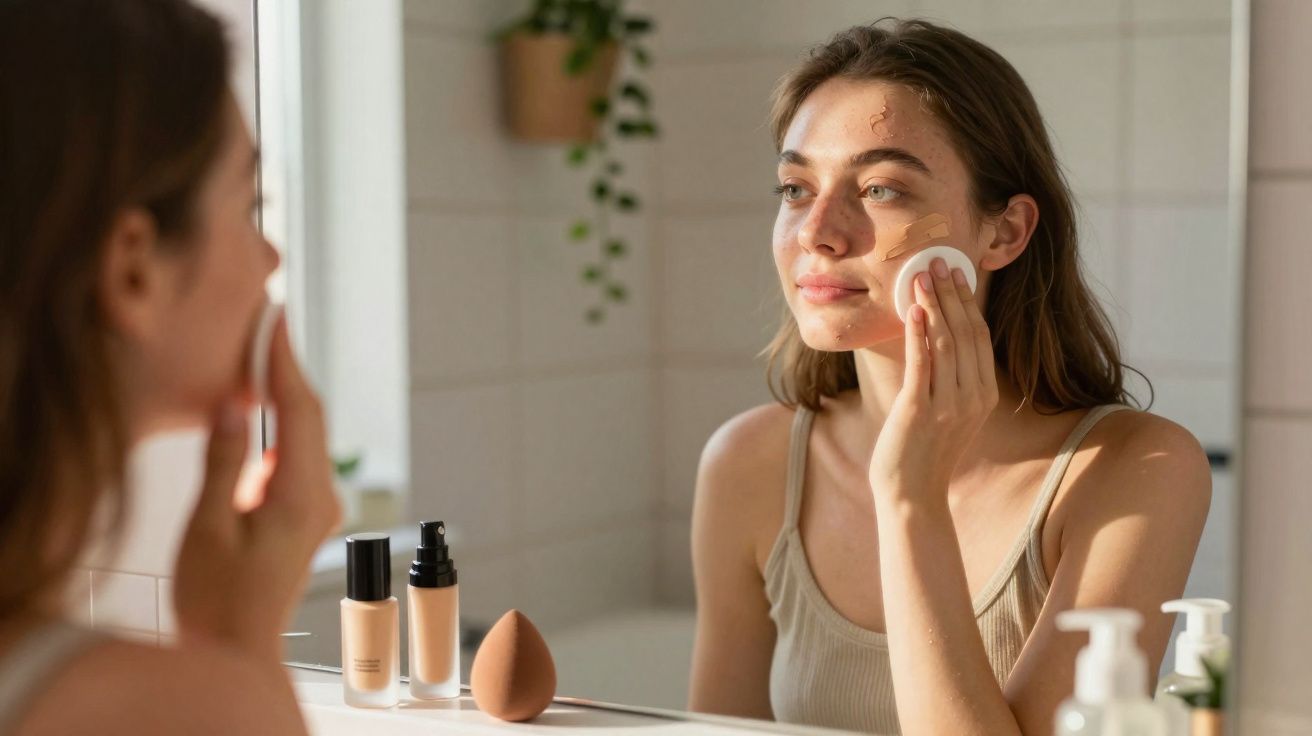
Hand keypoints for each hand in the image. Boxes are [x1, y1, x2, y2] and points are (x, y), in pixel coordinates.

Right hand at [173, 317, 341, 664]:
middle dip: (286, 368)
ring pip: (305, 434)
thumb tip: (232, 403)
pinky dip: (281, 424)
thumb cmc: (219, 597)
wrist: (236, 648)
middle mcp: (321, 496)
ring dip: (284, 395)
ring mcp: (318, 505)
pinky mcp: (306, 513)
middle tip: (266, 321)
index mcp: (301, 495)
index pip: (300, 410)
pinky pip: (297, 455)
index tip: (274, 318)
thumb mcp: (209, 525)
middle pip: (309, 416)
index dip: (284, 360)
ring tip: (259, 352)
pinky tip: (259, 408)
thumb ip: (223, 460)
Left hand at [869, 257, 998, 501]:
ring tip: (921, 276)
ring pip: (944, 343)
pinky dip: (917, 335)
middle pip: (965, 334)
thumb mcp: (949, 412)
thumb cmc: (925, 452)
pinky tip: (911, 310)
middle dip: (951, 294)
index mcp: (984, 395)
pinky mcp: (920, 411)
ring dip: (933, 306)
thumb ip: (952, 378)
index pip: (980, 337)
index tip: (957, 274)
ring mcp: (948, 405)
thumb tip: (938, 336)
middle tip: (938, 262)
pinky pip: (921, 365)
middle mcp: (972, 398)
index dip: (968, 302)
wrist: (912, 494)